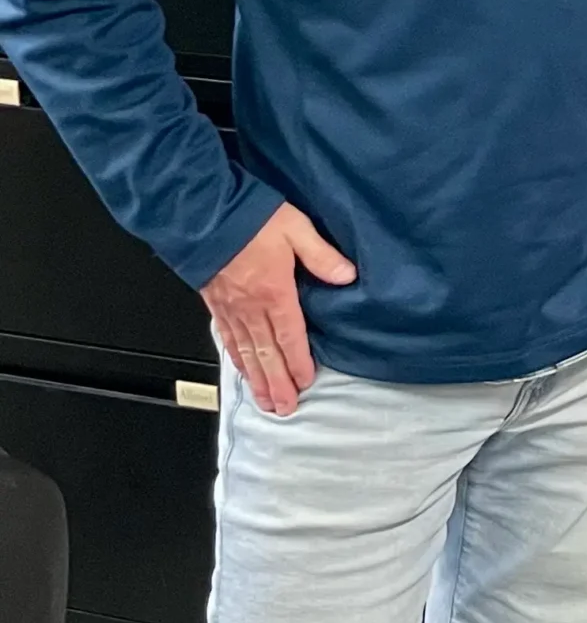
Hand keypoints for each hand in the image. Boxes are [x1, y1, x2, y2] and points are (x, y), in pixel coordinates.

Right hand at [201, 203, 354, 416]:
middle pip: (266, 354)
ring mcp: (230, 308)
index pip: (290, 336)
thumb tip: (347, 275)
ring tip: (265, 401)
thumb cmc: (248, 218)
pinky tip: (242, 370)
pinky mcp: (214, 304)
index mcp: (273, 292)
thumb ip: (322, 256)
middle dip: (277, 384)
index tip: (305, 382)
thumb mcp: (296, 229)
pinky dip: (235, 359)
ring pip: (245, 352)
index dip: (298, 362)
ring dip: (257, 379)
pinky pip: (226, 338)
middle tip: (285, 408)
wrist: (202, 214)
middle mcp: (250, 307)